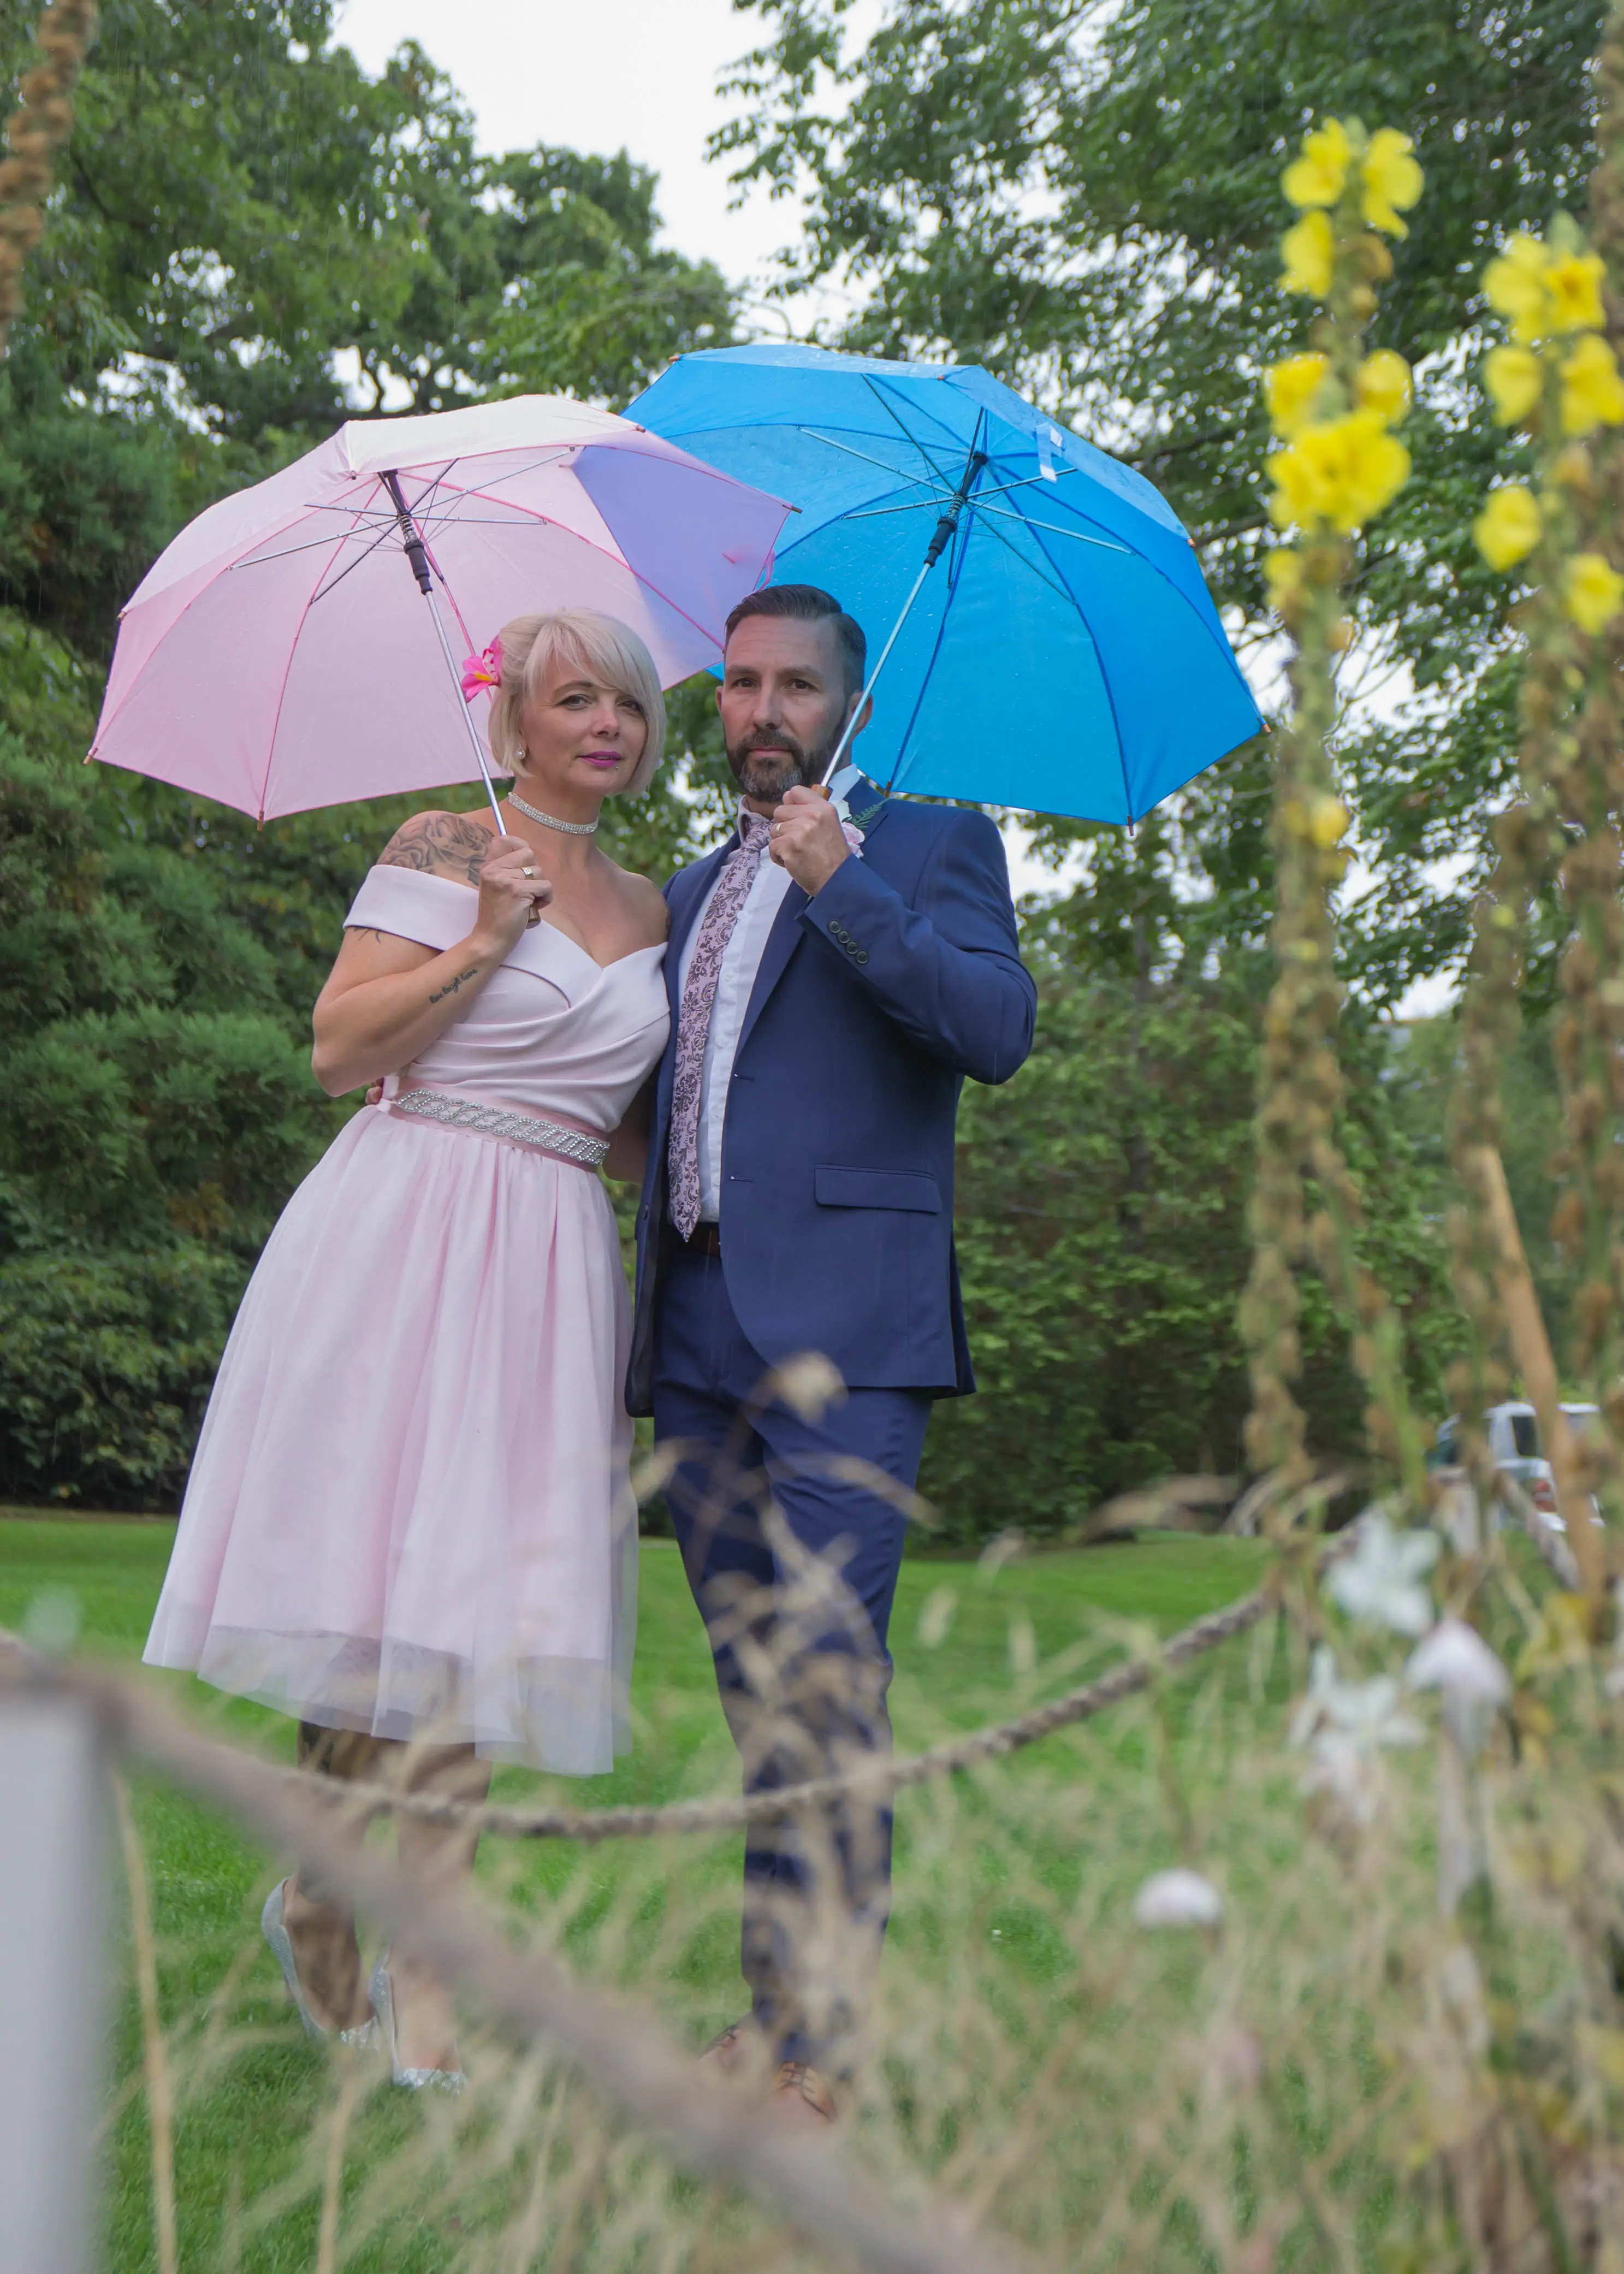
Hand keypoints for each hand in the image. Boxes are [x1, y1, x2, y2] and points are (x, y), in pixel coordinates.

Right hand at [473, 834, 552, 949]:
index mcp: (489, 867)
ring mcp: (505, 879)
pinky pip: (546, 886)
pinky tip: (535, 908)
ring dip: (540, 888)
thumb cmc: (497, 915)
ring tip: (528, 902)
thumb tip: (523, 850)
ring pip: (539, 871)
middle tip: (527, 889)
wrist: (490, 938)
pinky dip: (546, 898)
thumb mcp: (495, 887)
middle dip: (534, 872)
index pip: (505, 840)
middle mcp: (494, 869)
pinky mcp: (518, 891)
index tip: (526, 859)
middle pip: (529, 854)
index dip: (520, 845)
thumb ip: (505, 869)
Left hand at [768, 784, 850, 896]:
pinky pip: (772, 846)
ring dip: (781, 842)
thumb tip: (787, 798)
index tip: (795, 816)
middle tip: (798, 840)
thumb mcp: (829, 824)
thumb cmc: (832, 855)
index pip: (795, 791)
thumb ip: (810, 811)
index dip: (791, 804)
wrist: (836, 879)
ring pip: (774, 829)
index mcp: (823, 808)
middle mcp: (811, 815)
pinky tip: (792, 861)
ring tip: (796, 852)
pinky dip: (778, 856)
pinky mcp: (788, 845)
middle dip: (784, 826)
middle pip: (779, 810)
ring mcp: (799, 830)